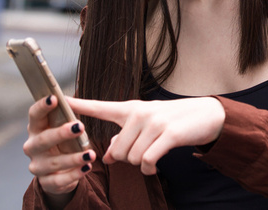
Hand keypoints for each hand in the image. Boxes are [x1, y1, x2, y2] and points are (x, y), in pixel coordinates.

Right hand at [23, 95, 95, 202]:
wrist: (61, 171)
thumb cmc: (65, 141)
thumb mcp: (66, 128)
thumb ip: (68, 116)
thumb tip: (69, 99)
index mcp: (37, 129)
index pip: (35, 115)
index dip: (42, 107)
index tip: (54, 98)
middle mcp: (33, 147)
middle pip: (43, 139)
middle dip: (61, 133)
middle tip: (80, 126)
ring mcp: (38, 166)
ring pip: (54, 162)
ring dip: (73, 158)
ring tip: (91, 154)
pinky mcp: (46, 182)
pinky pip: (60, 180)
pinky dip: (75, 174)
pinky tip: (87, 168)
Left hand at [67, 96, 225, 174]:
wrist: (206, 115)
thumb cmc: (174, 120)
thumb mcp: (147, 125)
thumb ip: (124, 138)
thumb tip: (105, 157)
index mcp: (131, 109)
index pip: (100, 106)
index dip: (79, 105)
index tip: (60, 99)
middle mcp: (140, 113)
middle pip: (117, 151)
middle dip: (127, 160)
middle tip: (142, 153)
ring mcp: (154, 123)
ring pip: (131, 158)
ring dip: (141, 164)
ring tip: (152, 156)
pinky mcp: (168, 134)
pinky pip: (147, 161)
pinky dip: (149, 168)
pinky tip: (154, 165)